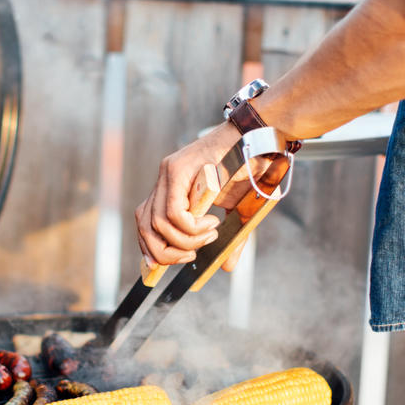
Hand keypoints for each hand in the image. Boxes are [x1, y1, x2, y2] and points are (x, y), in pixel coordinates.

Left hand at [135, 122, 283, 271]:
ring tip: (208, 235)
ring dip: (184, 240)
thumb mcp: (237, 212)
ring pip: (158, 222)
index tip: (167, 262)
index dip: (150, 247)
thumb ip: (229, 239)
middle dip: (165, 252)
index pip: (145, 221)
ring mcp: (169, 171)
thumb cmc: (249, 171)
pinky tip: (210, 224)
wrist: (260, 138)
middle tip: (191, 255)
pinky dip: (191, 227)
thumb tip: (228, 266)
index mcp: (171, 187)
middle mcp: (165, 179)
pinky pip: (173, 211)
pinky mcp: (178, 168)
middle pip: (145, 225)